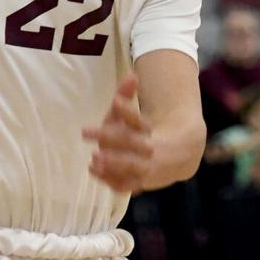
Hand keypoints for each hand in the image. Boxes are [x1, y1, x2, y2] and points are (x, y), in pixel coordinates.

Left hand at [83, 74, 153, 193]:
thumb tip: (131, 75)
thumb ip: (127, 94)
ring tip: (93, 158)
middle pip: (130, 142)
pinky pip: (127, 184)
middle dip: (108, 137)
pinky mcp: (141, 183)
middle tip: (84, 132)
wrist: (175, 158)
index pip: (138, 119)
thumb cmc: (143, 132)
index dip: (127, 110)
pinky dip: (112, 181)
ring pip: (131, 166)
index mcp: (147, 130)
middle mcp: (148, 149)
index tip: (115, 101)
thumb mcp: (133, 113)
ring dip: (113, 163)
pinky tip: (94, 171)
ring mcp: (146, 167)